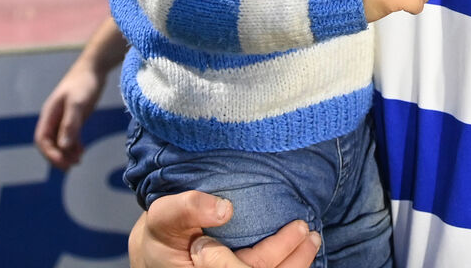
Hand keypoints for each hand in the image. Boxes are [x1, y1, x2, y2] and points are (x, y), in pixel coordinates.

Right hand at [34, 57, 108, 168]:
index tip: (62, 162)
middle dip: (58, 156)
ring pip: (60, 142)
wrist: (95, 67)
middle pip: (50, 143)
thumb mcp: (78, 103)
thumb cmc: (84, 82)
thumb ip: (70, 124)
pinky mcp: (74, 118)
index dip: (50, 153)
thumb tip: (63, 146)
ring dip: (67, 153)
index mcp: (49, 114)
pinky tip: (82, 152)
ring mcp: (64, 118)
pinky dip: (74, 146)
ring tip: (78, 161)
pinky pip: (70, 137)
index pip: (42, 140)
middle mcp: (54, 118)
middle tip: (72, 165)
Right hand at [129, 193, 319, 267]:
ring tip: (312, 241)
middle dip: (294, 260)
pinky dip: (285, 267)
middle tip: (312, 233)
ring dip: (294, 266)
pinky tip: (299, 253)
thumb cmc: (163, 233)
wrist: (157, 251)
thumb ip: (188, 208)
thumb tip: (225, 208)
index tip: (298, 225)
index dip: (275, 252)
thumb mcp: (165, 215)